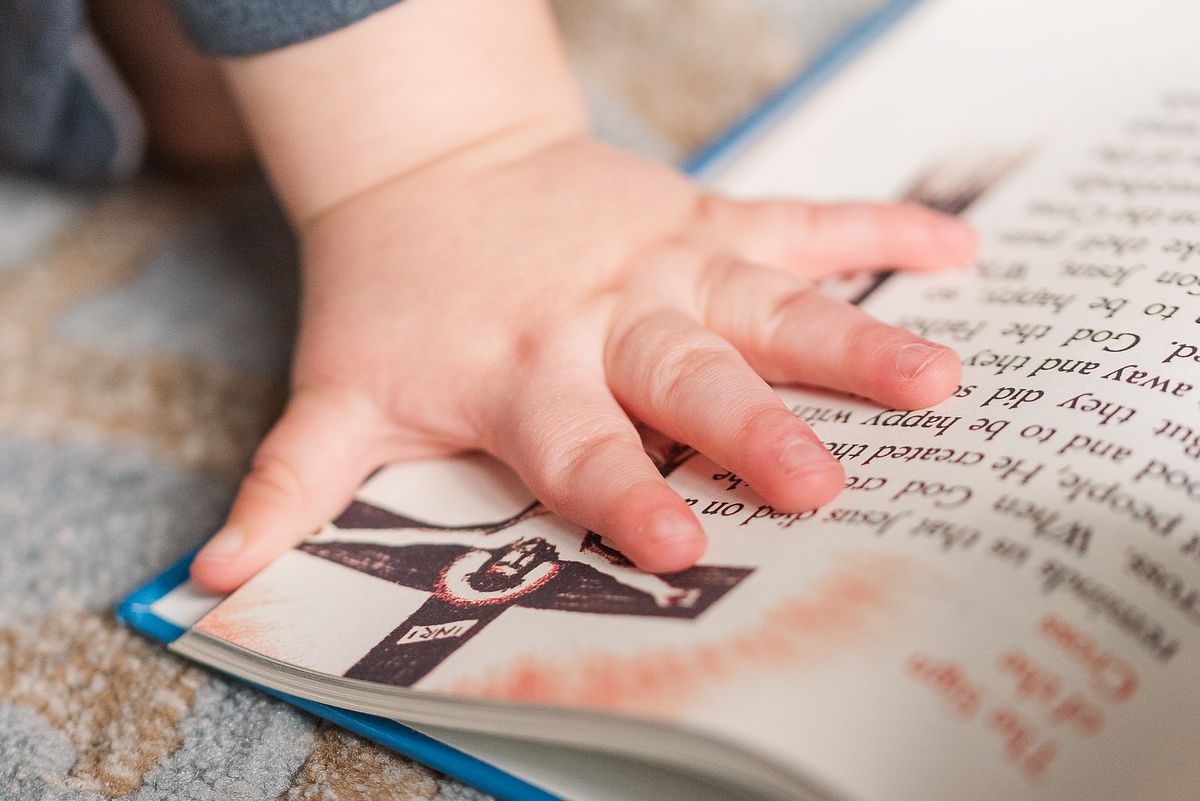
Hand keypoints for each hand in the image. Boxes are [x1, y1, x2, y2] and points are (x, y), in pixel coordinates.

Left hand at [189, 134, 974, 591]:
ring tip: (938, 378)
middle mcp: (604, 315)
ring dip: (851, 337)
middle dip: (754, 427)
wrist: (432, 173)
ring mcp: (664, 259)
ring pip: (766, 299)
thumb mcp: (337, 395)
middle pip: (685, 375)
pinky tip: (959, 249)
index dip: (622, 493)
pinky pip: (799, 220)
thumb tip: (214, 583)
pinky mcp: (702, 217)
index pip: (577, 446)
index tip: (679, 546)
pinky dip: (879, 231)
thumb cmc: (396, 304)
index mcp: (522, 372)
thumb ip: (288, 487)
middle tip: (823, 479)